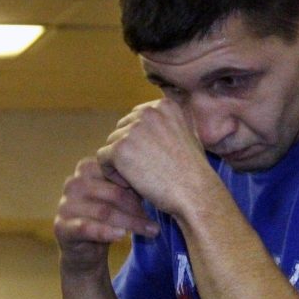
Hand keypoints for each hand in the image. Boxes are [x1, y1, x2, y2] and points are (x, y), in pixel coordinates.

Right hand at [55, 156, 157, 274]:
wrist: (86, 250)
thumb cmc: (109, 217)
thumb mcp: (121, 196)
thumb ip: (132, 183)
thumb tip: (165, 174)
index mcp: (86, 168)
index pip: (117, 173)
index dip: (139, 186)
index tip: (159, 197)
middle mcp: (73, 183)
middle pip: (113, 193)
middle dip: (138, 207)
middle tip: (157, 219)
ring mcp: (65, 204)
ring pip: (104, 211)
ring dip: (131, 222)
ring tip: (151, 231)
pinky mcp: (61, 226)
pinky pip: (86, 227)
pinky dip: (106, 232)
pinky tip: (122, 236)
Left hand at [95, 100, 214, 215]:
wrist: (195, 193)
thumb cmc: (192, 172)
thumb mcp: (186, 135)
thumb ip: (165, 125)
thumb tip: (140, 122)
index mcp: (164, 105)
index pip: (135, 119)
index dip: (140, 142)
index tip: (155, 158)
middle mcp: (147, 112)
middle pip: (121, 130)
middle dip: (129, 151)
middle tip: (149, 170)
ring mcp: (132, 129)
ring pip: (111, 144)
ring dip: (121, 163)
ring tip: (143, 177)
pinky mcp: (120, 148)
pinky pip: (102, 158)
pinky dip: (112, 174)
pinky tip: (132, 184)